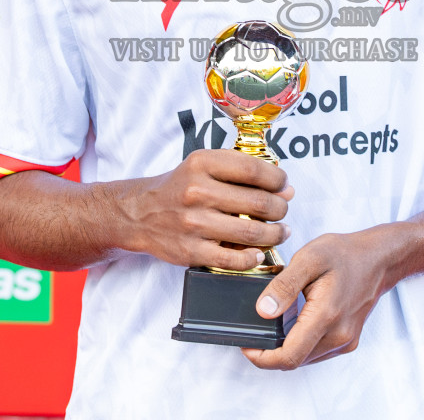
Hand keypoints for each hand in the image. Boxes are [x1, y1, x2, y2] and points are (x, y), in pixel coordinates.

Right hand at [118, 150, 292, 272]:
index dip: (278, 179)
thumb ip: (241, 171)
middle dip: (280, 208)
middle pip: (258, 203)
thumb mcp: (203, 166)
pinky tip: (258, 252)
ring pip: (251, 233)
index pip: (254, 170)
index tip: (283, 185)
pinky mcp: (190, 251)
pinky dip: (252, 257)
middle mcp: (197, 192)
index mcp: (202, 164)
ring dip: (275, 234)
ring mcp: (193, 224)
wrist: (139, 213)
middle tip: (282, 210)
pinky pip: (233, 260)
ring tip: (280, 231)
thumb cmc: (179, 187)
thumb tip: (285, 189)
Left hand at [242, 228, 396, 369]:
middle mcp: (338, 336)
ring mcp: (345, 341)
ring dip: (285, 349)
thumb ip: (284, 286)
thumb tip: (263, 311)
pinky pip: (316, 352)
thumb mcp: (309, 258)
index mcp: (326, 316)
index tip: (247, 345)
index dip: (262, 358)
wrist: (378, 259)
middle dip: (269, 353)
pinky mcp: (347, 341)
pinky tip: (293, 324)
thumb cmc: (345, 254)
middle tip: (254, 332)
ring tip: (272, 324)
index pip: (288, 356)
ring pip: (305, 358)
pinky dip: (300, 344)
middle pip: (295, 360)